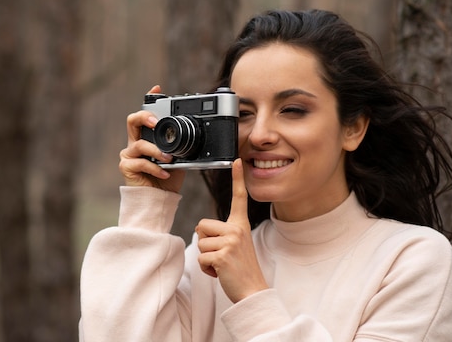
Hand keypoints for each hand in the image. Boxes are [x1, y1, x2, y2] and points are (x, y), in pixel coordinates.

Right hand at [118, 85, 184, 192]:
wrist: (159, 199)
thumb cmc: (168, 179)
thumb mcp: (179, 159)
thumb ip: (182, 147)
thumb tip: (197, 136)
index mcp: (147, 137)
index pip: (145, 114)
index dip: (149, 99)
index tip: (158, 88)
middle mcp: (135, 142)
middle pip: (132, 120)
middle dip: (145, 117)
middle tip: (157, 121)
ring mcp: (129, 155)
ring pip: (140, 144)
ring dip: (156, 151)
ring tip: (169, 159)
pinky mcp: (126, 167)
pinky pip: (141, 163)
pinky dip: (155, 168)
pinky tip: (164, 173)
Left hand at [195, 159, 268, 302]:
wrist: (252, 291)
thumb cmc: (240, 269)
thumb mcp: (234, 245)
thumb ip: (221, 234)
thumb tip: (200, 231)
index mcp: (241, 224)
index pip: (238, 198)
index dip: (237, 178)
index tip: (236, 160)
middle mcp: (237, 229)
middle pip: (201, 226)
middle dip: (205, 242)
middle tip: (222, 255)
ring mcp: (231, 241)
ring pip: (199, 243)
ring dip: (206, 257)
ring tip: (223, 265)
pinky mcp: (222, 255)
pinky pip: (201, 257)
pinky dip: (206, 268)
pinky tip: (220, 272)